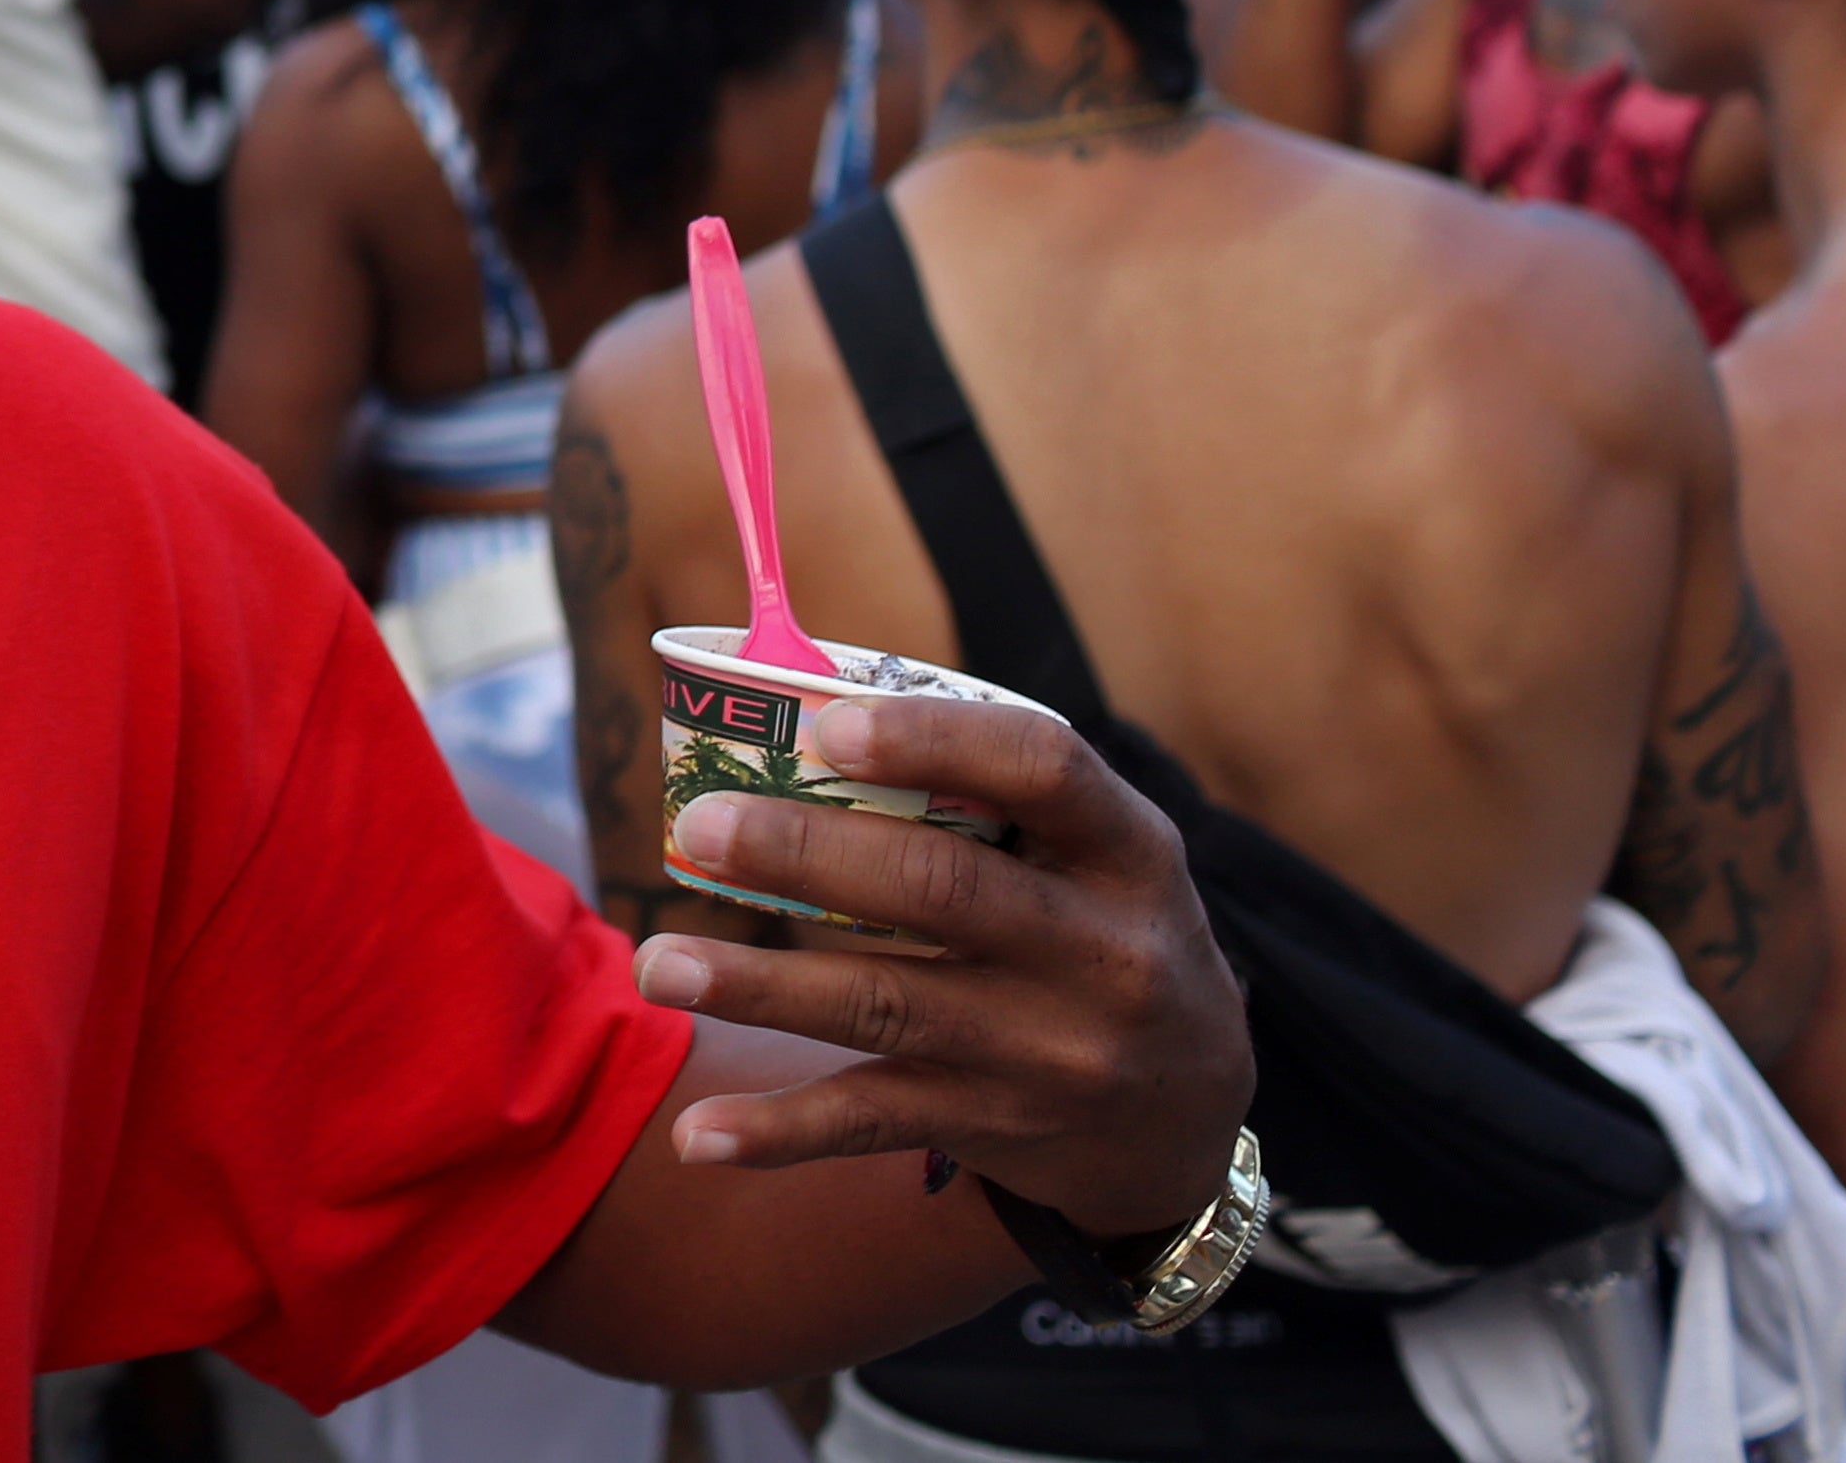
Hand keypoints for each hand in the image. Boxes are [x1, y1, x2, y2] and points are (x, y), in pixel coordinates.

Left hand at [640, 692, 1249, 1240]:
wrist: (1188, 1119)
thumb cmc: (1098, 933)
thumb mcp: (1095, 857)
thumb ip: (986, 795)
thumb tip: (799, 709)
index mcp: (1128, 852)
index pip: (1042, 768)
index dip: (933, 739)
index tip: (827, 729)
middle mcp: (1103, 954)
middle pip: (941, 890)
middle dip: (806, 854)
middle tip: (696, 827)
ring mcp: (1051, 1051)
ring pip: (885, 1006)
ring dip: (759, 988)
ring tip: (657, 965)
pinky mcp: (997, 1126)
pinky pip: (874, 1122)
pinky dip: (780, 1131)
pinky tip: (699, 1137)